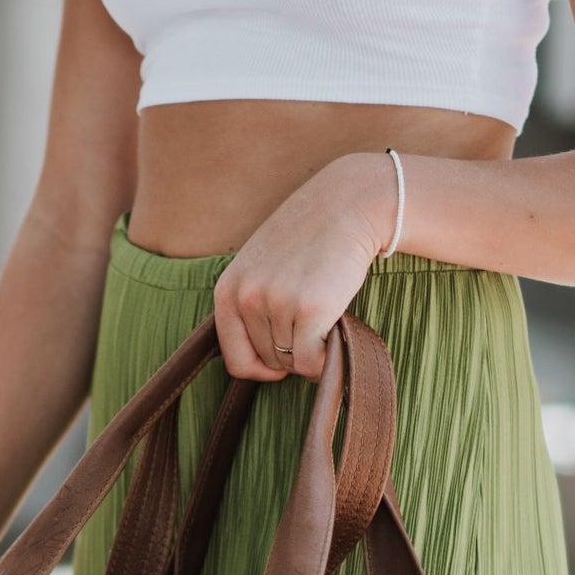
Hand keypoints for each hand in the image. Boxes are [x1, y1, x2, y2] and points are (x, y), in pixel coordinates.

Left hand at [212, 151, 396, 381]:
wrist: (347, 206)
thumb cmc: (308, 239)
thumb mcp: (261, 268)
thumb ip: (253, 307)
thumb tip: (267, 366)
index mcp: (227, 290)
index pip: (235, 360)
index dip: (262, 368)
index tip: (282, 360)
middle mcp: (246, 298)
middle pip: (269, 362)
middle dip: (293, 354)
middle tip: (313, 324)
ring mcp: (276, 303)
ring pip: (295, 362)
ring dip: (314, 350)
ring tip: (325, 315)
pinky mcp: (309, 308)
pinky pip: (315, 361)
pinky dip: (329, 358)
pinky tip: (337, 329)